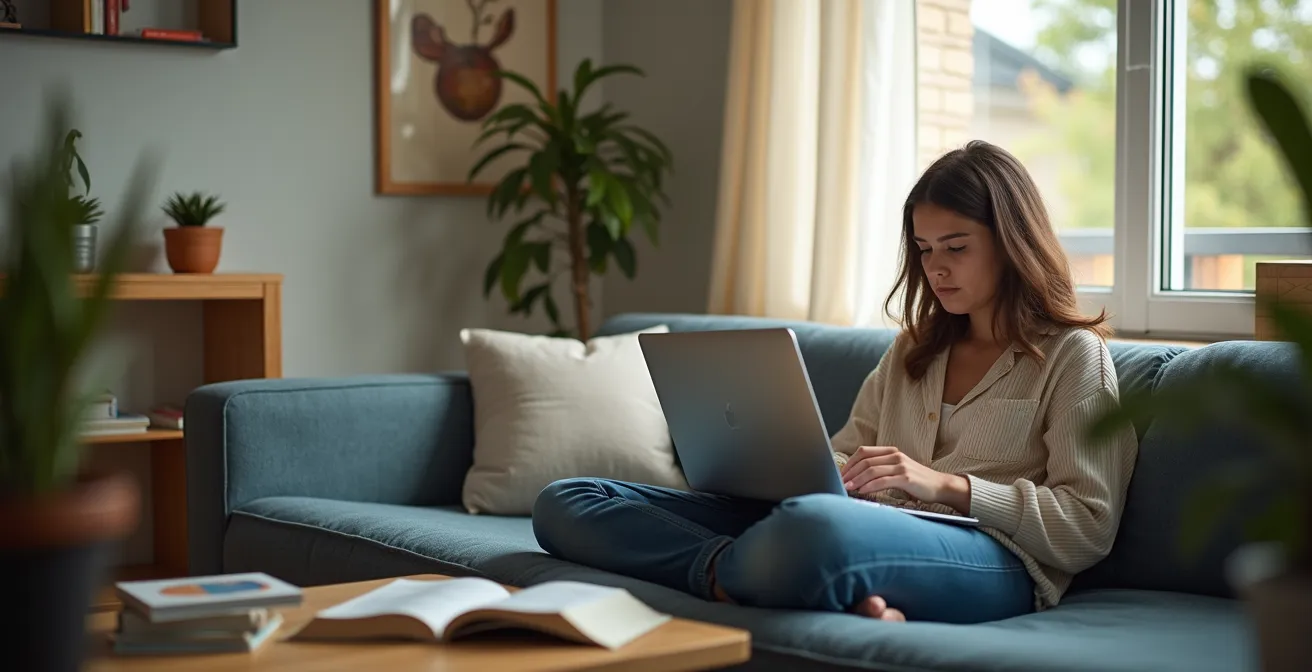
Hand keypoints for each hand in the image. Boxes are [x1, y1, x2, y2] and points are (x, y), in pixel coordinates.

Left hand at [840, 445, 970, 512]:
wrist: (940, 486)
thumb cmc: (916, 481)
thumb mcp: (897, 471)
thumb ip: (880, 470)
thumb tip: (855, 478)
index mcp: (891, 452)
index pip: (863, 452)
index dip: (849, 463)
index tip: (840, 474)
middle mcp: (895, 456)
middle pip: (865, 460)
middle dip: (850, 472)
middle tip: (840, 482)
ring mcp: (901, 466)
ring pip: (872, 470)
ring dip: (856, 479)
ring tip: (847, 488)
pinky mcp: (906, 478)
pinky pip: (883, 480)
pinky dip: (869, 486)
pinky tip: (862, 491)